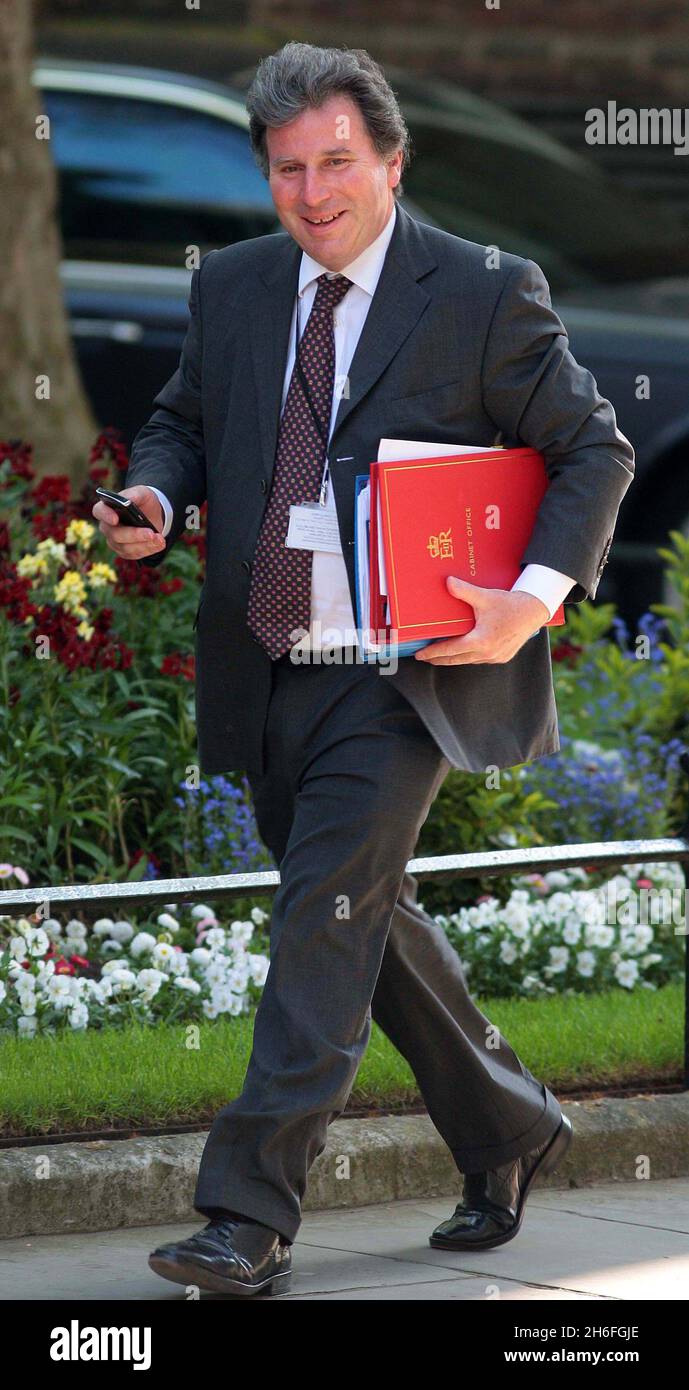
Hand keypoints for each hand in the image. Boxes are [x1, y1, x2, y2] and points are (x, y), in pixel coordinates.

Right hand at [92, 486, 165, 559]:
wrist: (152, 514)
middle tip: (150, 533)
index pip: (99, 511)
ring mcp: (115, 541)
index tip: (115, 519)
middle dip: (134, 535)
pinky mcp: (125, 551)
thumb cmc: (143, 501)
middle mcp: (107, 527)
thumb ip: (135, 494)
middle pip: (115, 535)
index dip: (105, 515)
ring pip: (126, 548)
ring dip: (145, 544)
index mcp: (106, 508)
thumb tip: (128, 501)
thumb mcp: (142, 493)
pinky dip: (149, 550)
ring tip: (159, 539)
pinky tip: (159, 544)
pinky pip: (135, 554)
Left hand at [414, 576, 549, 664]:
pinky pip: (479, 659)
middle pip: (456, 660)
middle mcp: (487, 653)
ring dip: (453, 658)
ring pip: (468, 661)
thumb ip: (464, 591)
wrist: (534, 611)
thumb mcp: (485, 597)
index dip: (432, 653)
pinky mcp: (502, 657)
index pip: (450, 651)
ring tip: (440, 654)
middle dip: (438, 659)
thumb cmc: (510, 605)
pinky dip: (468, 656)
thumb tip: (447, 582)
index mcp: (481, 641)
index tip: (420, 654)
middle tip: (424, 656)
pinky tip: (462, 651)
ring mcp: (495, 657)